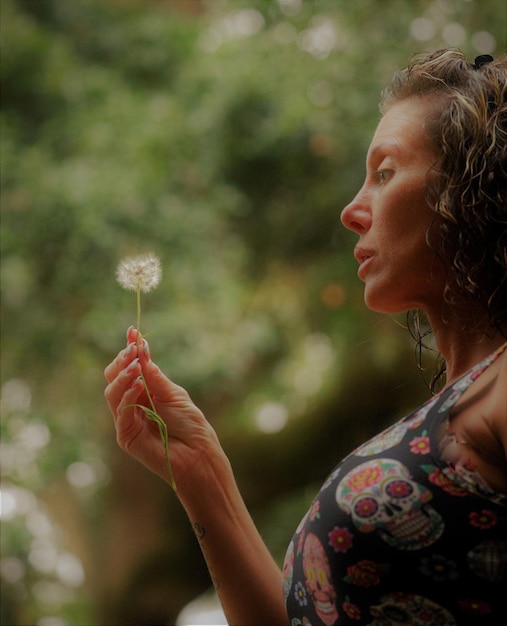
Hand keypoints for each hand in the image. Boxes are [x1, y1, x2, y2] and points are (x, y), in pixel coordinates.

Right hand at [104, 327, 218, 485]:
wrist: (198, 454)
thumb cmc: (190, 424)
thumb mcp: (173, 394)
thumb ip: (154, 375)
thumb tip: (142, 348)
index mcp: (144, 392)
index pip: (129, 367)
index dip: (128, 349)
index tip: (132, 331)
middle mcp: (132, 404)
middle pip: (114, 377)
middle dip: (122, 361)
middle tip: (133, 349)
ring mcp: (127, 419)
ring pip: (112, 392)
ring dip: (124, 376)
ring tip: (136, 366)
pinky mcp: (126, 436)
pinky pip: (120, 412)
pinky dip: (127, 396)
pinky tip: (138, 386)